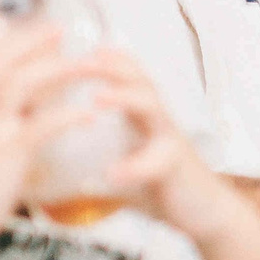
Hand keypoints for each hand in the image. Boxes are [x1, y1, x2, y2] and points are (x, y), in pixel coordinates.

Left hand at [55, 48, 252, 241]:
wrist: (206, 213)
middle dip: (111, 66)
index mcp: (146, 117)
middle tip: (82, 59)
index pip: (129, 76)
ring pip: (152, 108)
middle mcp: (160, 122)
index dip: (106, 58)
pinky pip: (156, 163)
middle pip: (140, 80)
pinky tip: (111, 174)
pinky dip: (133, 168)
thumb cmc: (162, 186)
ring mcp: (171, 141)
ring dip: (124, 99)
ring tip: (97, 98)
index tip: (78, 46)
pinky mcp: (177, 168)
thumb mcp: (127, 165)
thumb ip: (98, 162)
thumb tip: (52, 170)